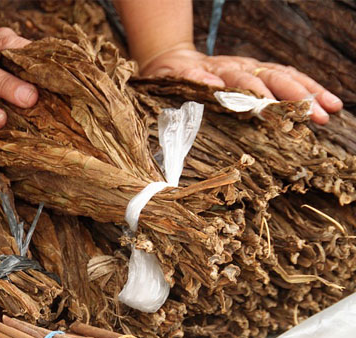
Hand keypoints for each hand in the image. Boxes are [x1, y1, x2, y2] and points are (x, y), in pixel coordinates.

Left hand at [140, 48, 342, 124]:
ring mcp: (250, 69)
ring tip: (330, 110)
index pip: (239, 82)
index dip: (254, 94)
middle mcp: (238, 68)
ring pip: (283, 76)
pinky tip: (329, 102)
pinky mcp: (258, 73)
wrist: (171, 62)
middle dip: (292, 96)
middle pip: (269, 78)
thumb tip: (213, 86)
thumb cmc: (167, 79)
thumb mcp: (167, 80)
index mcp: (215, 71)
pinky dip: (309, 89)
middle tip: (313, 115)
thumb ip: (188, 81)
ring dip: (308, 93)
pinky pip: (287, 77)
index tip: (268, 106)